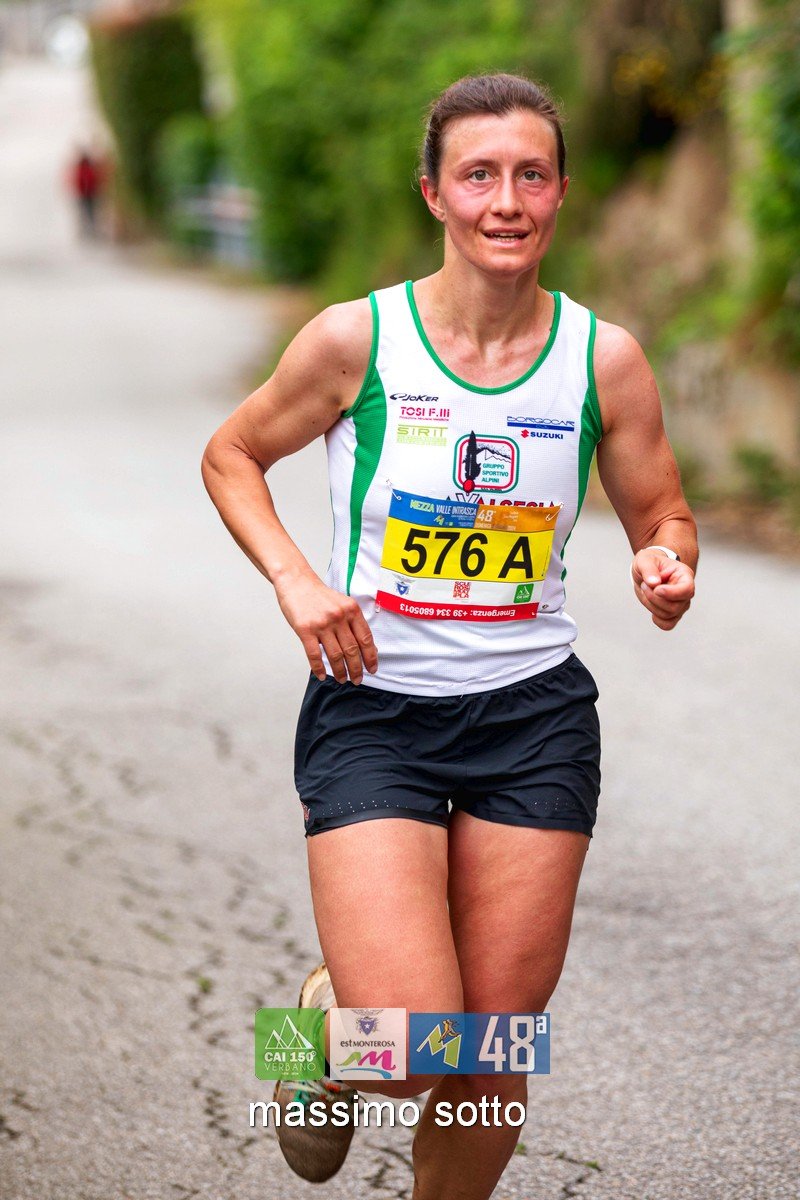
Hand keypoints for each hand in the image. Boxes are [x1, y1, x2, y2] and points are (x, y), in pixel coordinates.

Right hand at [274, 569, 377, 683]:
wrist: (296, 582)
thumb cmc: (319, 595)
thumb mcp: (342, 603)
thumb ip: (353, 622)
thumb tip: (365, 646)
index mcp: (351, 610)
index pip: (366, 638)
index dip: (370, 657)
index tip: (372, 669)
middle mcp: (339, 617)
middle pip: (352, 650)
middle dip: (357, 669)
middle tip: (357, 679)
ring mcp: (322, 624)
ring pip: (335, 655)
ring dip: (340, 671)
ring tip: (342, 679)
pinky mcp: (305, 629)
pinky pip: (314, 654)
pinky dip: (319, 668)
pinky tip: (321, 675)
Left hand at [631, 549, 694, 630]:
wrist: (647, 572)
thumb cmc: (650, 563)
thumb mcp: (645, 560)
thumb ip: (648, 569)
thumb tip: (654, 583)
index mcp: (684, 575)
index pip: (687, 589)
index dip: (671, 593)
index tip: (656, 589)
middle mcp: (686, 591)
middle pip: (676, 606)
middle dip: (654, 598)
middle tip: (644, 584)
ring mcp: (681, 604)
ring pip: (669, 615)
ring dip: (651, 605)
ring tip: (647, 590)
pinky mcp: (673, 614)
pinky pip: (668, 624)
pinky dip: (657, 620)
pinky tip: (651, 607)